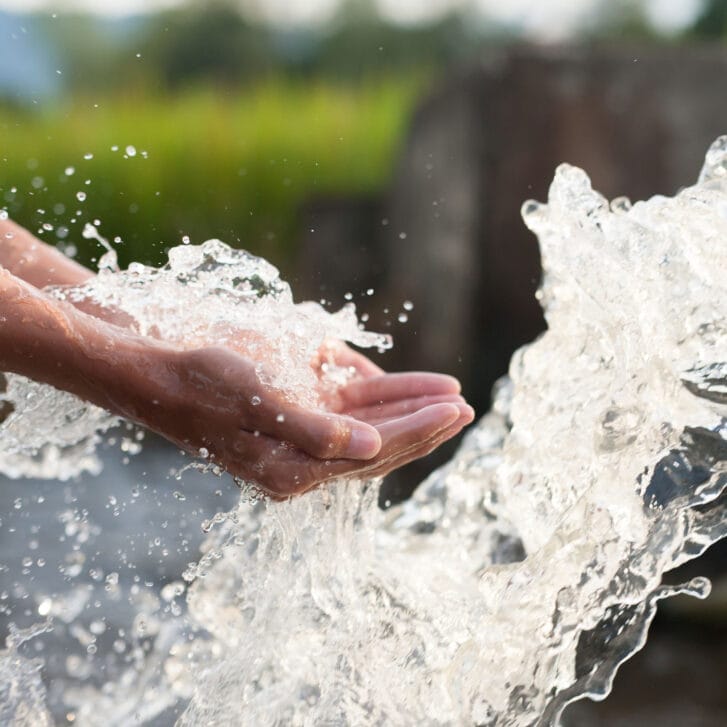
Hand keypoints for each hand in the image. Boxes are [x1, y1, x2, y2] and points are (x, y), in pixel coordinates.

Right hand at [113, 339, 472, 497]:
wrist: (157, 375)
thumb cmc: (201, 383)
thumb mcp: (257, 402)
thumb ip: (315, 431)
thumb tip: (370, 449)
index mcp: (293, 469)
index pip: (372, 452)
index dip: (416, 429)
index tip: (455, 408)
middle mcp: (302, 464)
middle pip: (378, 447)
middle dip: (424, 426)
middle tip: (467, 409)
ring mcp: (300, 443)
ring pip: (369, 432)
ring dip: (408, 416)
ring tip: (450, 402)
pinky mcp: (296, 420)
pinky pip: (348, 416)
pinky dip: (380, 405)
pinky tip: (404, 396)